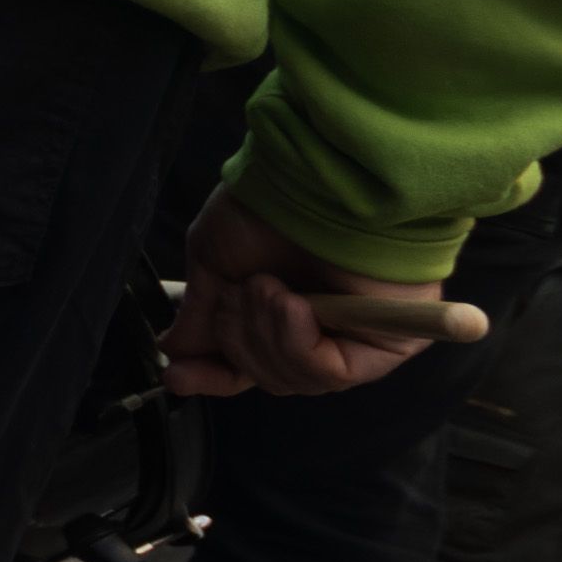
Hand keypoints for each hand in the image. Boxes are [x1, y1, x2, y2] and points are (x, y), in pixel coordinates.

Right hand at [161, 186, 441, 396]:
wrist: (316, 183)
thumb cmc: (267, 210)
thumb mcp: (214, 262)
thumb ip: (200, 315)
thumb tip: (174, 351)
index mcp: (281, 310)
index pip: (250, 364)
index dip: (214, 375)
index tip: (176, 377)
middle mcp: (321, 328)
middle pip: (269, 375)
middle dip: (239, 343)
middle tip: (233, 298)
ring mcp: (356, 338)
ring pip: (296, 378)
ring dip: (265, 335)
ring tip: (265, 287)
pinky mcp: (387, 344)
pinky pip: (330, 372)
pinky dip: (298, 343)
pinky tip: (291, 303)